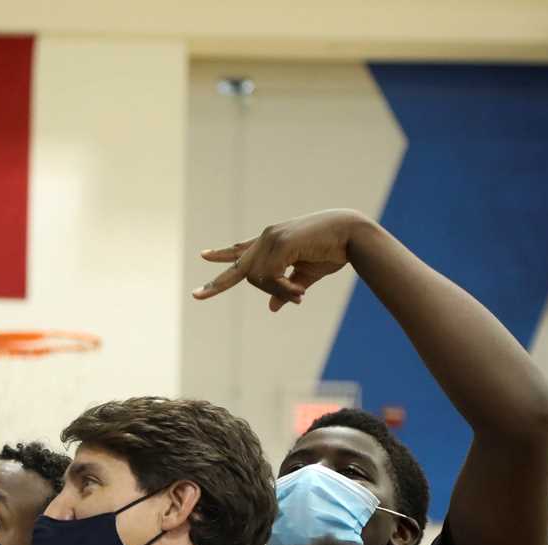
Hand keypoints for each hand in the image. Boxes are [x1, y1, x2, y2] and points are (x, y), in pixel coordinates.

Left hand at [192, 209, 371, 311]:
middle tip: (195, 296)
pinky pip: (268, 276)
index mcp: (272, 243)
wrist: (352, 234)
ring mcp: (271, 239)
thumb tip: (270, 307)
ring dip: (277, 293)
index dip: (223, 254)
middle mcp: (267, 238)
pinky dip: (282, 290)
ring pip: (256, 279)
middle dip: (216, 283)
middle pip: (238, 268)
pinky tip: (299, 292)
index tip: (204, 256)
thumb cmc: (334, 251)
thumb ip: (287, 289)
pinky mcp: (279, 242)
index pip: (242, 250)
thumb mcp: (306, 276)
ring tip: (300, 295)